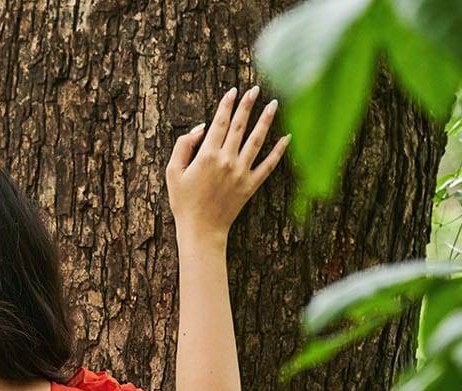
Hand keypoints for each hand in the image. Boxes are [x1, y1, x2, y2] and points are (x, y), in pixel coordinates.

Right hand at [166, 84, 289, 241]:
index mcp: (207, 154)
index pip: (220, 122)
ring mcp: (241, 172)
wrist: (201, 231)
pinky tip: (288, 138)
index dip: (227, 104)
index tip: (234, 91)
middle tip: (255, 89)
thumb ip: (183, 146)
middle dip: (248, 104)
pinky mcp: (250, 185)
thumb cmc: (184, 203)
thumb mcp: (173, 172)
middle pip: (240, 125)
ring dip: (265, 120)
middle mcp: (226, 160)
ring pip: (256, 140)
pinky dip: (279, 151)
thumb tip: (200, 128)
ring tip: (273, 104)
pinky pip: (268, 165)